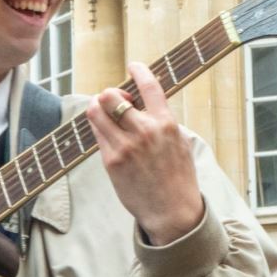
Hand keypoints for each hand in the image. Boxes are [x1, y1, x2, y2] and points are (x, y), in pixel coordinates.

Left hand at [84, 63, 205, 245]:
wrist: (172, 210)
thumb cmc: (178, 176)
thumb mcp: (180, 143)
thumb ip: (163, 121)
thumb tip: (146, 104)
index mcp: (167, 124)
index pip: (149, 86)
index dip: (139, 70)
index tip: (133, 65)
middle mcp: (145, 132)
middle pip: (110, 96)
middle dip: (110, 94)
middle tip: (117, 101)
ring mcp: (125, 146)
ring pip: (95, 112)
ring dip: (98, 107)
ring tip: (106, 113)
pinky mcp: (111, 161)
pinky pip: (96, 134)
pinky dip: (99, 128)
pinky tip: (108, 133)